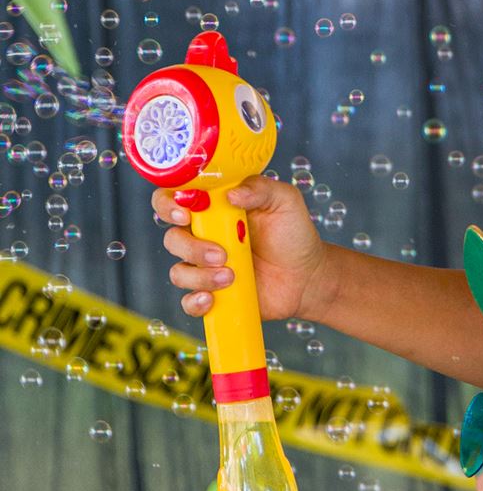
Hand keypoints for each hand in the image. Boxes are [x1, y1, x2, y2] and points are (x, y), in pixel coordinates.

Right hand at [153, 172, 333, 323]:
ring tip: (231, 276)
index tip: (185, 213)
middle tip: (222, 254)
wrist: (307, 276)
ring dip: (200, 276)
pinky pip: (188, 302)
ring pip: (179, 272)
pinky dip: (195, 302)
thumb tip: (232, 194)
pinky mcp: (212, 293)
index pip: (173, 199)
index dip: (168, 204)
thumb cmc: (293, 234)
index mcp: (213, 208)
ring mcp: (205, 267)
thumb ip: (260, 188)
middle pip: (173, 238)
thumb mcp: (284, 201)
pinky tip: (212, 299)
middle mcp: (203, 236)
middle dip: (191, 247)